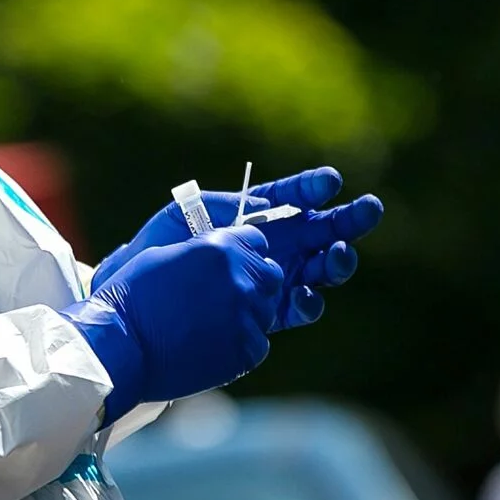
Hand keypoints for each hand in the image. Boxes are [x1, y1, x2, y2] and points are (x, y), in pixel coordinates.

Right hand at [66, 228, 283, 419]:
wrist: (120, 346)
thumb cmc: (133, 297)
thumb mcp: (166, 254)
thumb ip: (205, 251)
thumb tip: (225, 255)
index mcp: (221, 248)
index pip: (258, 241)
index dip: (244, 252)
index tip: (231, 265)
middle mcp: (240, 279)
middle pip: (270, 275)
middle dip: (254, 282)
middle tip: (227, 296)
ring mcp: (245, 318)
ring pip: (266, 311)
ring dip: (247, 315)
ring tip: (213, 324)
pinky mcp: (244, 352)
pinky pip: (258, 343)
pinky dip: (241, 345)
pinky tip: (214, 344)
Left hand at [93, 168, 384, 329]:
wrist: (132, 309)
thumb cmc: (154, 256)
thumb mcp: (184, 220)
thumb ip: (225, 211)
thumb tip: (265, 213)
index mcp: (249, 218)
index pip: (289, 198)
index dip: (311, 189)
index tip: (329, 182)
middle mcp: (268, 248)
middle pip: (317, 232)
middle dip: (346, 221)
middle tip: (367, 211)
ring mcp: (270, 282)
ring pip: (317, 269)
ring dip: (336, 261)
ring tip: (340, 254)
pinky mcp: (265, 316)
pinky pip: (298, 308)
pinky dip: (309, 301)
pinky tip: (309, 293)